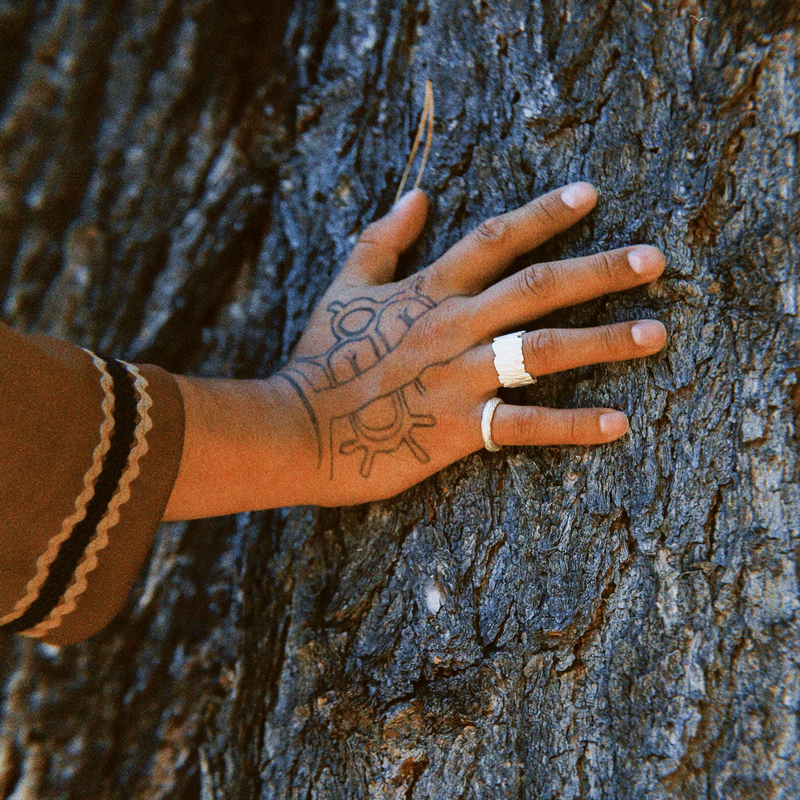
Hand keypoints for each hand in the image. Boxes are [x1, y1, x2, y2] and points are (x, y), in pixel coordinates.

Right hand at [270, 182, 665, 506]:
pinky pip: (524, 425)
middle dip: (599, 270)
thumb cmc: (320, 360)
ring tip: (656, 334)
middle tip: (654, 260)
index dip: (543, 213)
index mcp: (428, 291)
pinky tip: (618, 423)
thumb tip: (418, 196)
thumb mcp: (345, 288)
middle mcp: (453, 327)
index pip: (494, 240)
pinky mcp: (458, 429)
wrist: (295, 429)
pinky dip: (572, 426)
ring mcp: (459, 377)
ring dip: (604, 341)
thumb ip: (382, 240)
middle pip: (536, 287)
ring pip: (542, 351)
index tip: (591, 194)